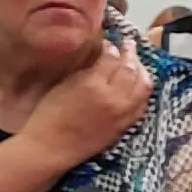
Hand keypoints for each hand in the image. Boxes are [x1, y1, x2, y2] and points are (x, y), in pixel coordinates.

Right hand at [22, 38, 152, 162]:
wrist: (50, 148)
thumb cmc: (47, 115)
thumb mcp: (62, 86)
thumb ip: (84, 71)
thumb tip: (99, 58)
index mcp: (92, 84)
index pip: (111, 58)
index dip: (112, 47)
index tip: (109, 43)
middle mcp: (114, 96)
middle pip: (131, 68)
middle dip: (130, 54)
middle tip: (128, 45)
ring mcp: (123, 111)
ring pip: (143, 85)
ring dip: (141, 71)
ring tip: (136, 64)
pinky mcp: (126, 124)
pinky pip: (143, 103)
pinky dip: (143, 90)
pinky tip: (138, 85)